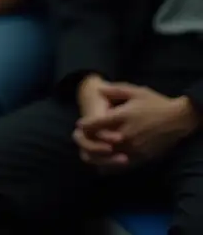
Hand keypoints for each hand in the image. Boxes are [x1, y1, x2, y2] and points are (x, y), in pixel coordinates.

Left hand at [78, 82, 199, 167]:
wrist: (176, 120)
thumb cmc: (154, 103)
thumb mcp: (134, 91)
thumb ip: (115, 91)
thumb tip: (99, 90)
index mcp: (122, 117)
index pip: (97, 124)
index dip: (85, 125)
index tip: (79, 125)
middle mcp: (126, 134)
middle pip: (101, 142)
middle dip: (90, 141)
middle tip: (81, 139)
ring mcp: (134, 148)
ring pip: (111, 157)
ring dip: (99, 156)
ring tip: (90, 154)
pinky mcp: (142, 157)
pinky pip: (124, 165)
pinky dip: (113, 166)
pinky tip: (105, 166)